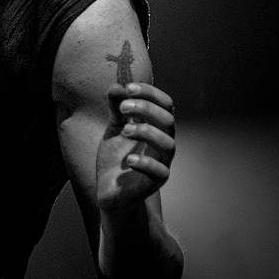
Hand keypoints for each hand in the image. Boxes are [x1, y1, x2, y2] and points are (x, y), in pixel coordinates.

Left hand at [96, 81, 175, 214]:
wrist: (110, 192)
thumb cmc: (116, 159)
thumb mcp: (114, 129)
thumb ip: (116, 109)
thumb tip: (116, 86)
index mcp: (156, 128)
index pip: (165, 105)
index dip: (150, 93)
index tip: (128, 88)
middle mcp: (162, 144)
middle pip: (168, 120)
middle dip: (146, 108)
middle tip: (122, 107)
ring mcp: (161, 163)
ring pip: (168, 144)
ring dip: (146, 132)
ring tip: (125, 131)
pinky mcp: (154, 183)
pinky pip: (160, 172)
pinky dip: (145, 163)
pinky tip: (129, 160)